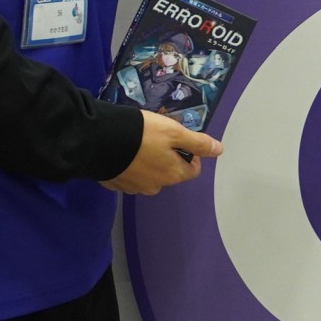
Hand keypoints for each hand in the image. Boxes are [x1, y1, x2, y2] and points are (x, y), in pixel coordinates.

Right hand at [100, 108, 222, 194]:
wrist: (100, 142)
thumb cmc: (142, 134)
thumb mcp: (174, 132)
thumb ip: (198, 143)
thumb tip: (220, 150)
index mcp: (173, 175)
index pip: (192, 170)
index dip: (191, 155)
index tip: (180, 140)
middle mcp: (155, 186)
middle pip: (170, 173)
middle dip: (168, 157)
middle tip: (157, 138)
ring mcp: (134, 188)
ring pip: (149, 175)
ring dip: (148, 162)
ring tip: (138, 143)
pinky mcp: (115, 184)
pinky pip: (129, 175)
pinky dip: (130, 166)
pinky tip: (123, 152)